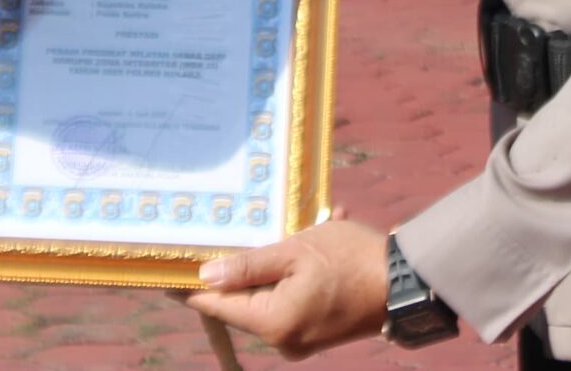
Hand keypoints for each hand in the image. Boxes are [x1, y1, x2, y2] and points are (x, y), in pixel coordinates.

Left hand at [186, 218, 388, 360]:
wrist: (406, 281)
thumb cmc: (350, 258)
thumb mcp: (295, 251)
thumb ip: (248, 265)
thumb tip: (204, 275)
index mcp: (273, 322)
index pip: (216, 304)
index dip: (189, 285)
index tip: (164, 269)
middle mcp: (282, 340)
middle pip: (241, 303)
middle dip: (236, 268)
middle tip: (222, 234)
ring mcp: (300, 340)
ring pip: (266, 299)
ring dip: (270, 267)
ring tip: (285, 230)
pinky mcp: (315, 333)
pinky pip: (289, 302)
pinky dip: (291, 276)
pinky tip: (309, 244)